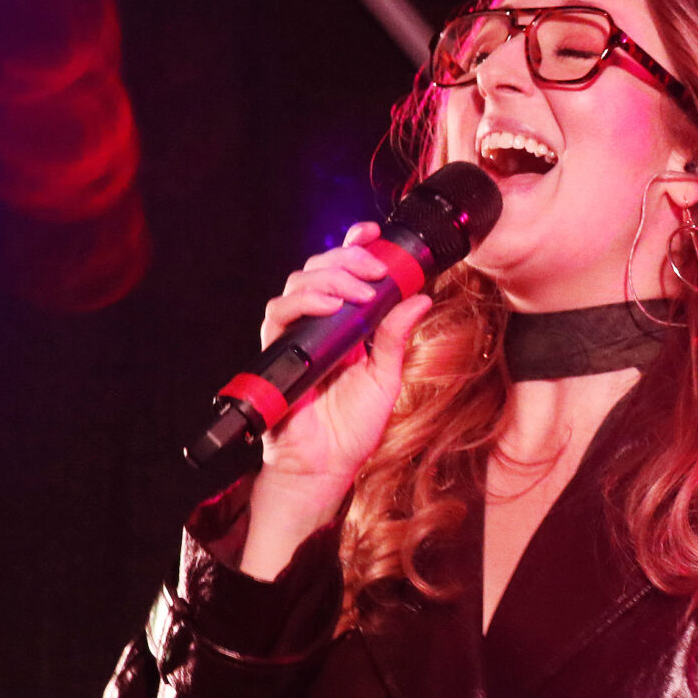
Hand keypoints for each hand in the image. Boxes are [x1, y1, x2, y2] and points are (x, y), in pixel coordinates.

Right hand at [241, 224, 436, 572]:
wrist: (327, 465)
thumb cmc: (352, 426)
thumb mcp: (386, 375)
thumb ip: (396, 336)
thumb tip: (421, 296)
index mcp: (345, 324)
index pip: (345, 273)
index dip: (355, 247)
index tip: (374, 232)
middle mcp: (318, 324)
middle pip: (320, 268)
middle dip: (348, 259)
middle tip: (375, 269)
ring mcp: (295, 335)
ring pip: (297, 282)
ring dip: (330, 277)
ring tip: (358, 291)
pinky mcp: (277, 351)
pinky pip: (280, 314)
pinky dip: (305, 302)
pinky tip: (329, 305)